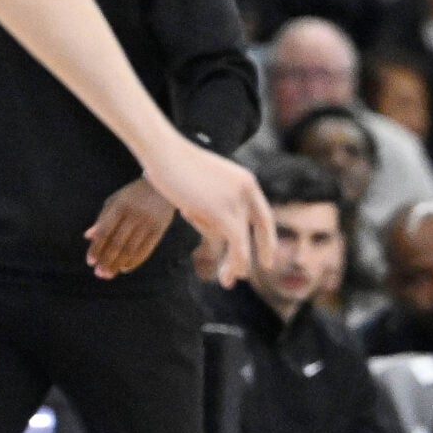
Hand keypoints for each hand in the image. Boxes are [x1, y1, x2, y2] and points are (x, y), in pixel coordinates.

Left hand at [85, 177, 175, 278]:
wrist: (162, 187)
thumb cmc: (133, 195)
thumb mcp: (115, 201)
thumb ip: (102, 219)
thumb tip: (88, 237)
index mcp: (119, 207)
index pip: (104, 232)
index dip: (96, 248)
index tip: (90, 262)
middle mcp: (133, 215)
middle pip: (117, 243)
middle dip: (107, 260)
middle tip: (99, 274)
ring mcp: (147, 223)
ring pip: (131, 249)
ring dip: (118, 264)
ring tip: (110, 274)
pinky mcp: (159, 230)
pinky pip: (146, 250)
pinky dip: (135, 261)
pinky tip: (125, 268)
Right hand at [143, 141, 272, 284]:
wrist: (163, 152)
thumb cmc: (171, 163)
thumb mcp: (198, 180)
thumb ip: (208, 197)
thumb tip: (197, 211)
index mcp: (244, 180)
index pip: (261, 210)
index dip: (265, 230)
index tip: (265, 245)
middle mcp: (247, 189)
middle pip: (263, 224)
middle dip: (266, 247)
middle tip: (268, 264)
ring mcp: (237, 200)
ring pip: (245, 241)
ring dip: (238, 264)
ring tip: (229, 280)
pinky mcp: (224, 212)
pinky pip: (237, 245)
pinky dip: (235, 263)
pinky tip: (228, 276)